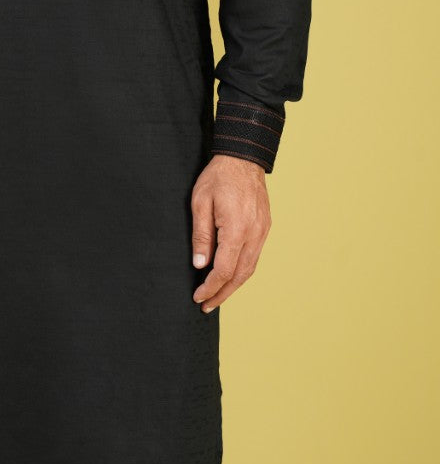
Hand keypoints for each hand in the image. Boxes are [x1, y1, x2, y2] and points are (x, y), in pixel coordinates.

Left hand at [190, 153, 271, 312]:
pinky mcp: (265, 227)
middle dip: (222, 293)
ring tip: (217, 296)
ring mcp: (262, 231)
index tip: (198, 297)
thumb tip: (199, 265)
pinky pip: (255, 256)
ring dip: (234, 285)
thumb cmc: (218, 177)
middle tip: (207, 306)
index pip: (223, 270)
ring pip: (250, 268)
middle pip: (239, 275)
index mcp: (236, 229)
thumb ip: (201, 236)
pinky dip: (242, 270)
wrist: (243, 157)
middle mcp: (254, 234)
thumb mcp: (200, 203)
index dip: (210, 287)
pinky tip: (231, 275)